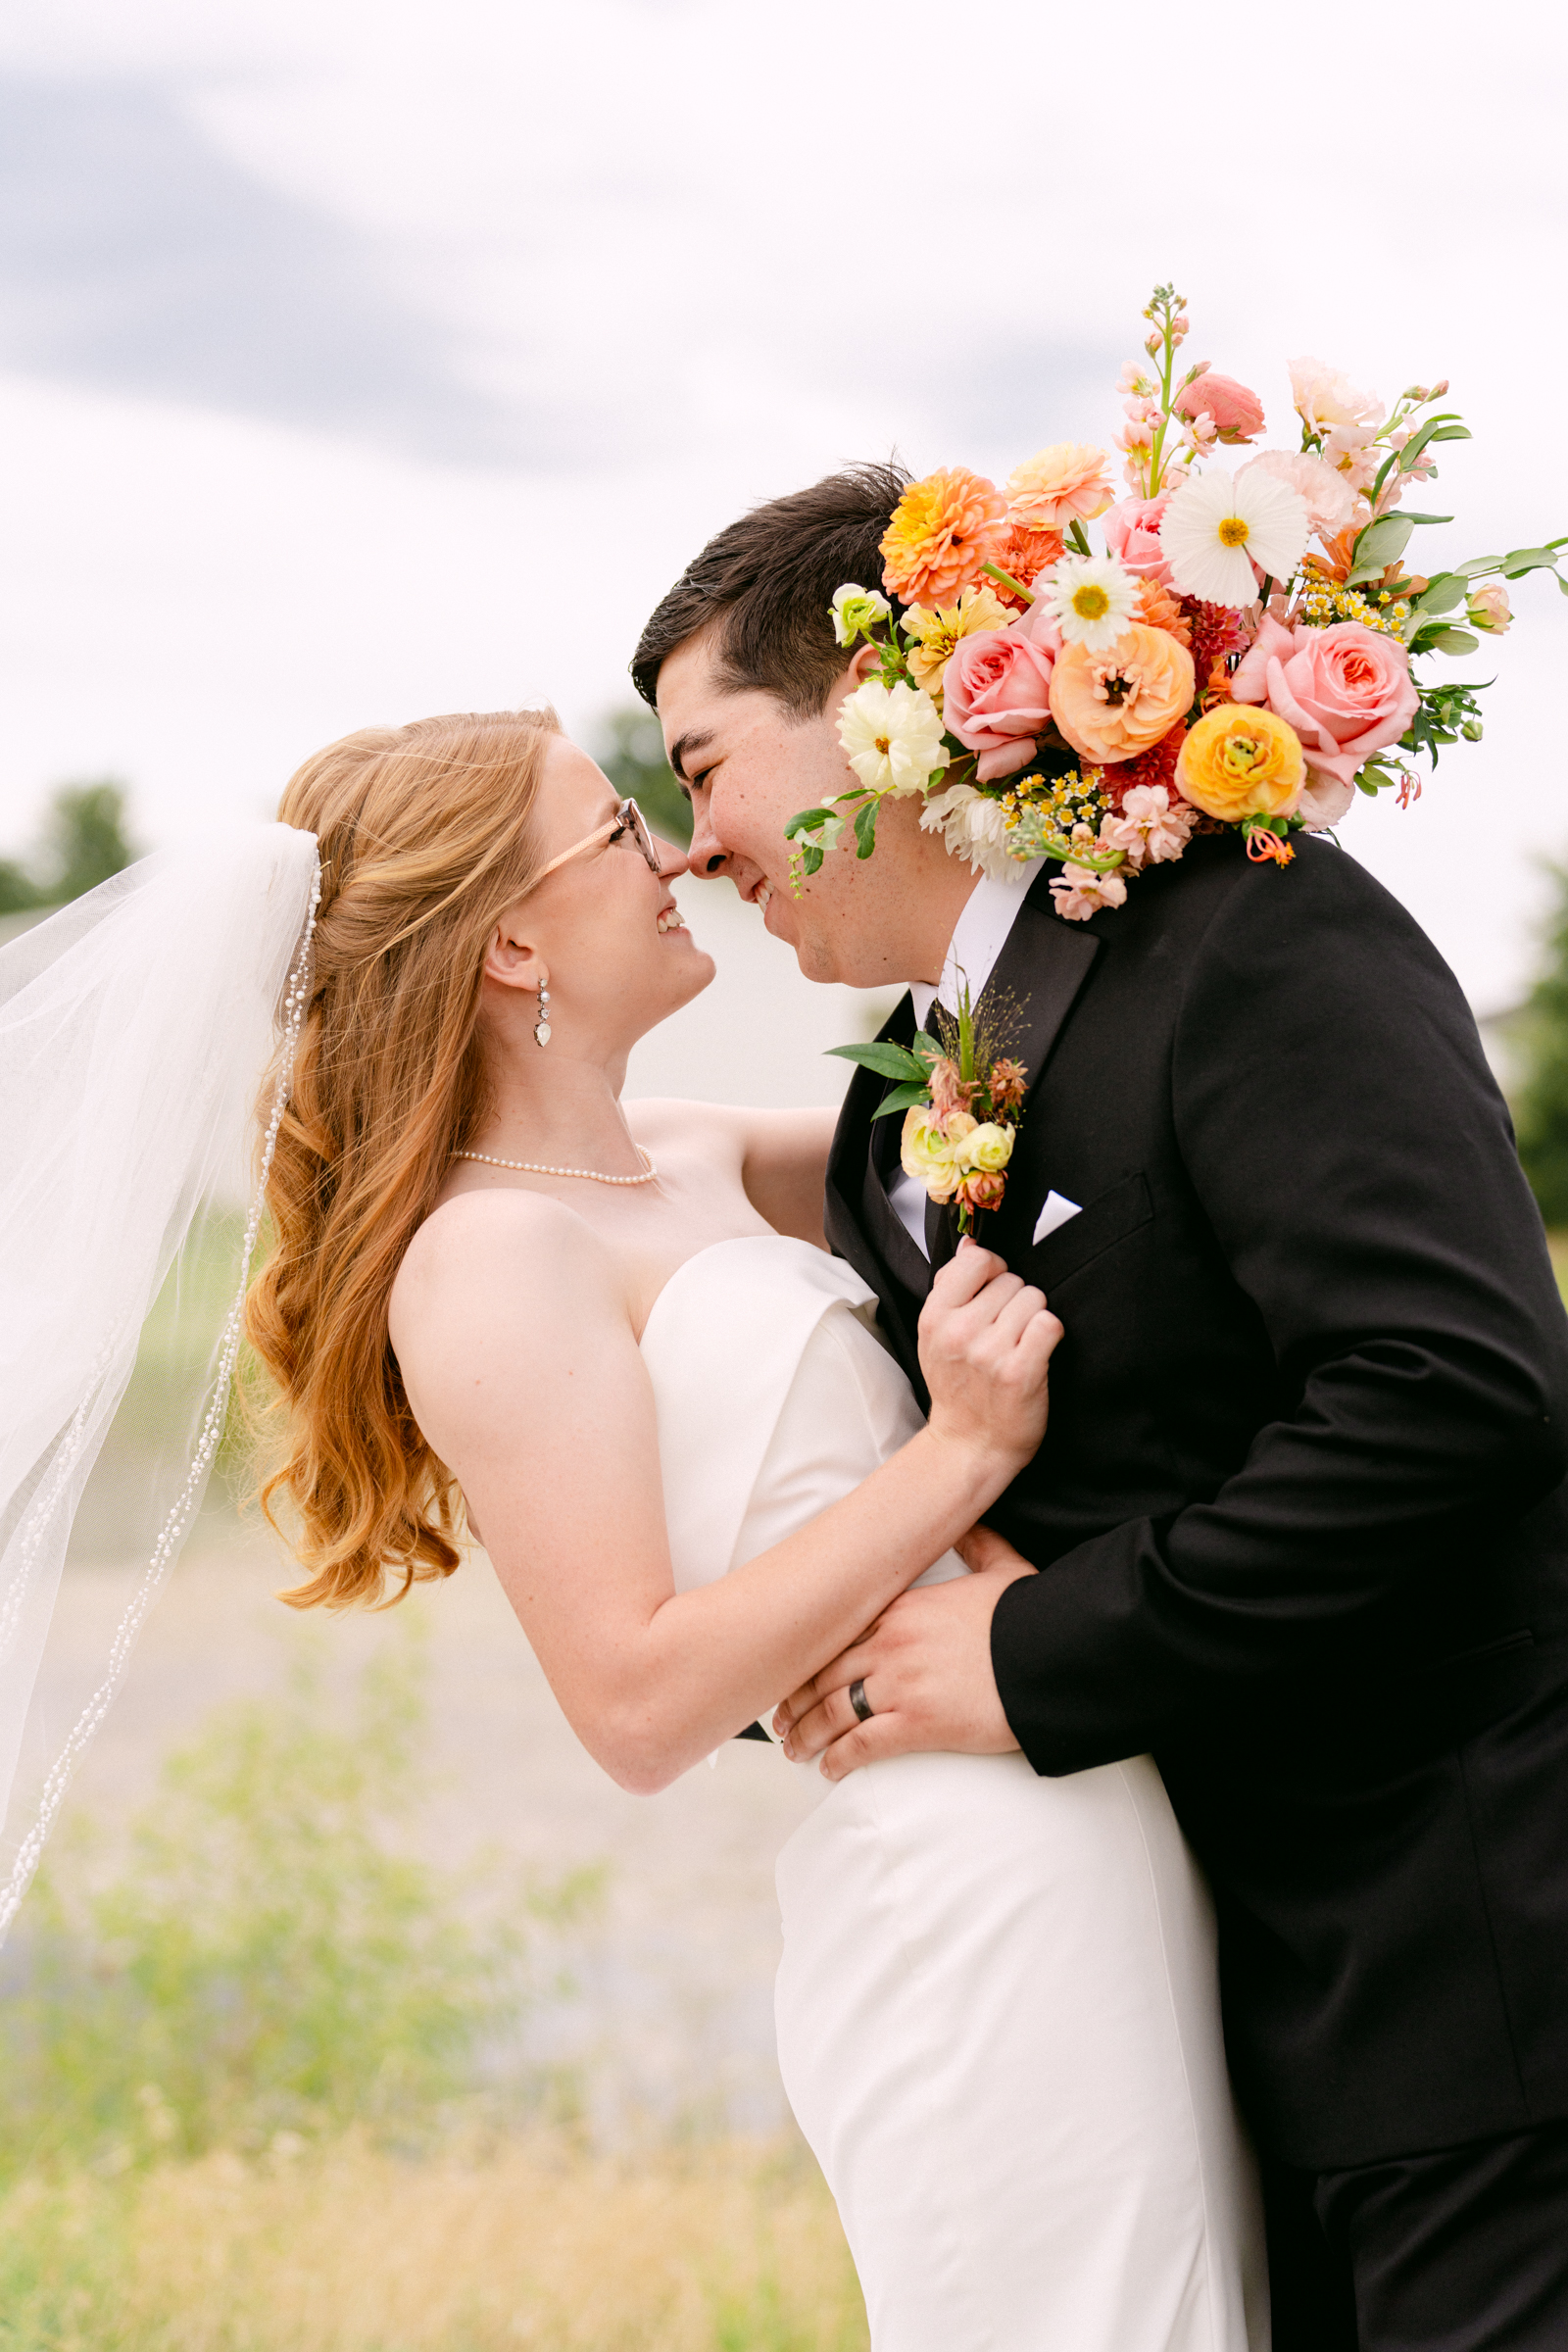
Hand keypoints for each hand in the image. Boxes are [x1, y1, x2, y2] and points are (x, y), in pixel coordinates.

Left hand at [773, 1540, 1036, 1779]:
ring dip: (808, 1734)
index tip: (797, 1673)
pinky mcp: (917, 1723)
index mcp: (904, 1608)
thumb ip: (980, 1545)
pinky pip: (862, 1744)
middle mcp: (891, 1644)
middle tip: (784, 1720)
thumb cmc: (1031, 1617)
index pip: (839, 1634)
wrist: (1053, 1655)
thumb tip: (971, 1524)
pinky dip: (839, 1758)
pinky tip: (829, 1769)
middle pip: (825, 1674)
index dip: (810, 1658)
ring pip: (833, 1711)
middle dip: (798, 1701)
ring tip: (796, 1750)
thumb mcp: (1005, 1569)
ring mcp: (900, 1685)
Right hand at [917, 1241, 1060, 1478]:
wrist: (969, 1444)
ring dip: (1033, 1318)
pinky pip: (1050, 1324)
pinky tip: (1037, 1351)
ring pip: (1034, 1299)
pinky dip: (1050, 1335)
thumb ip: (950, 1287)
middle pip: (1012, 1280)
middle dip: (1014, 1301)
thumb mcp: (935, 1336)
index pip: (977, 1261)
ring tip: (1019, 1344)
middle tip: (1004, 1331)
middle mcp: (959, 1333)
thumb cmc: (957, 1388)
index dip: (993, 1270)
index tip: (994, 1290)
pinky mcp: (1021, 1372)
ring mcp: (990, 1353)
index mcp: (935, 1318)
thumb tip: (970, 1245)